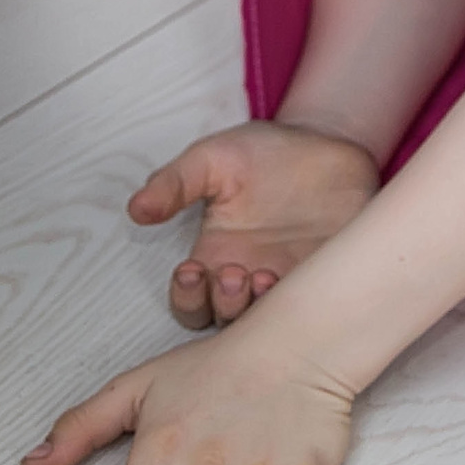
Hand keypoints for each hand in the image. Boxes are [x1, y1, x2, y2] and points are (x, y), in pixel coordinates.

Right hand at [130, 121, 381, 328]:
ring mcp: (290, 281)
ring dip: (259, 307)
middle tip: (233, 273)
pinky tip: (299, 274)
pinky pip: (314, 306)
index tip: (189, 270)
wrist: (325, 141)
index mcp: (216, 257)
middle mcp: (249, 278)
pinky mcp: (328, 276)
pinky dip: (304, 301)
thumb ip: (174, 183)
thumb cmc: (264, 153)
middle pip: (225, 321)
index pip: (191, 302)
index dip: (187, 297)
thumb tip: (136, 209)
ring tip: (264, 275)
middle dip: (222, 305)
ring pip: (266, 323)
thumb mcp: (213, 160)